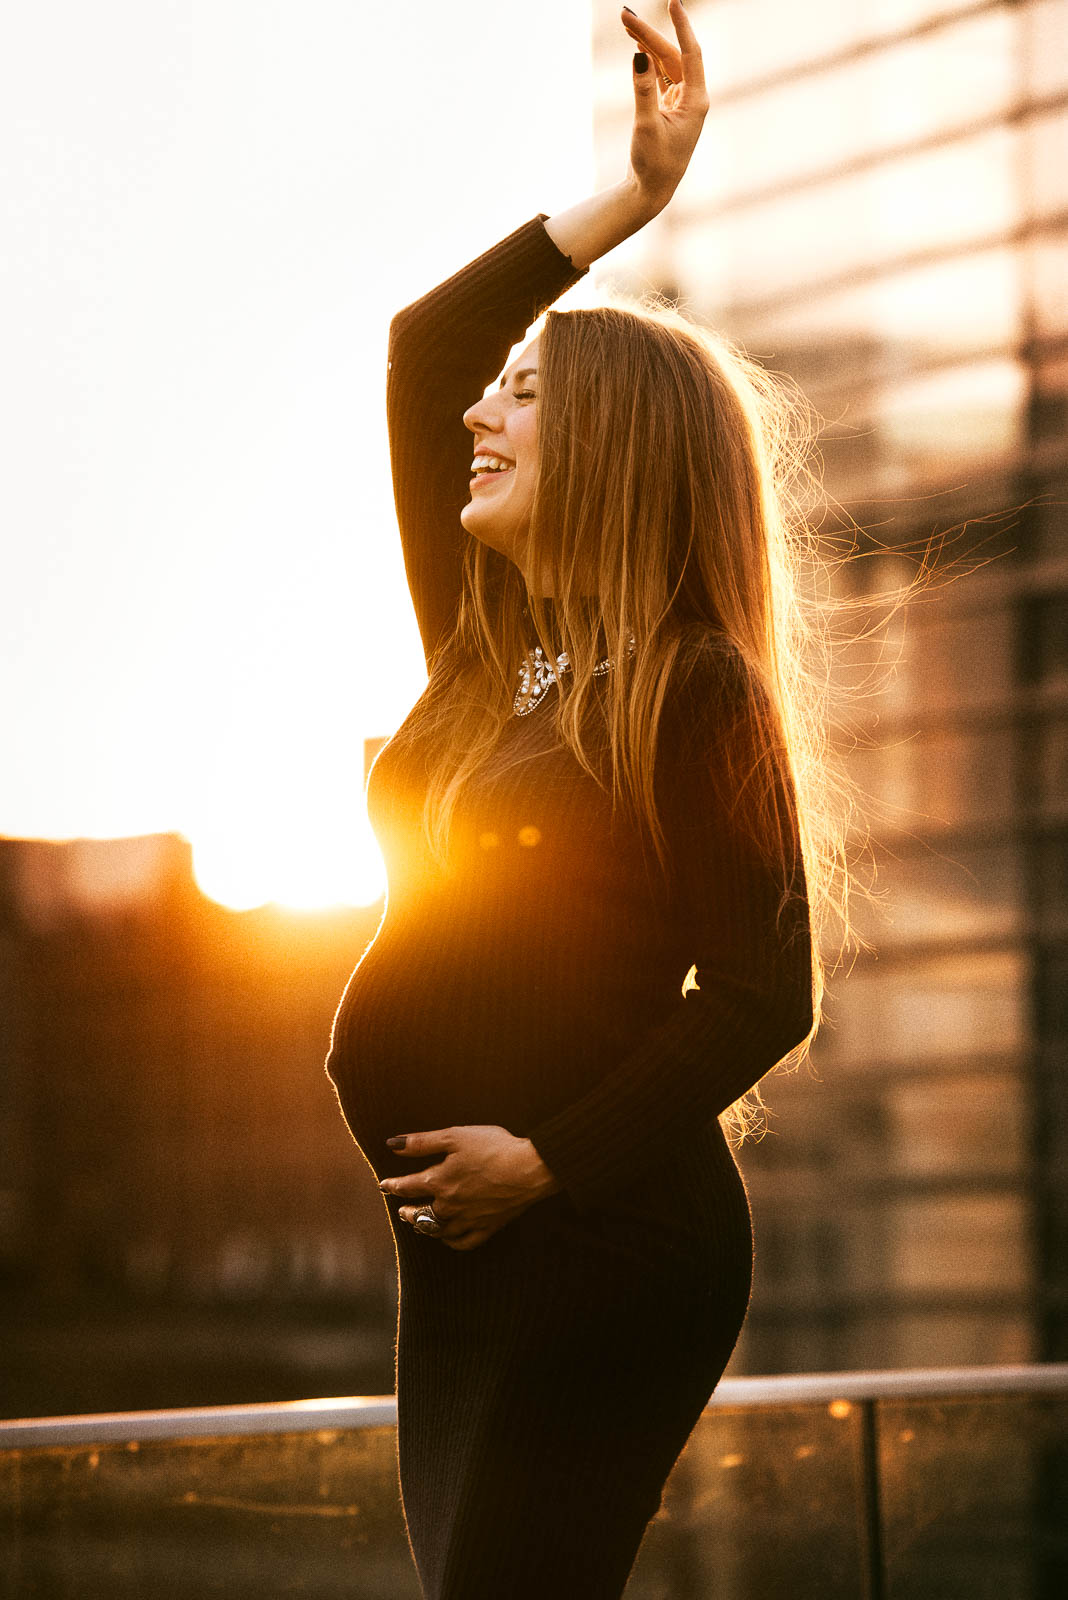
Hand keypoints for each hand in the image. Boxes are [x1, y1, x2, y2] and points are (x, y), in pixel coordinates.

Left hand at [378, 1125, 561, 1251]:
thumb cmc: (494, 1148)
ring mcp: (468, 1219)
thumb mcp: (454, 1136)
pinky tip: (448, 1239)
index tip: (385, 1186)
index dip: (394, 1186)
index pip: (408, 1186)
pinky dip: (452, 1242)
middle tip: (401, 1211)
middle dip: (408, 1211)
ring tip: (419, 1225)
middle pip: (421, 1213)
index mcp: (439, 1181)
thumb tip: (393, 1144)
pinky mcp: (488, 1227)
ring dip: (425, 1227)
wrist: (528, 1169)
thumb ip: (422, 1142)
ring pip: (439, 1230)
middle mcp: (450, 1205)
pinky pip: (464, 1242)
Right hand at [621, 0, 708, 211]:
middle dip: (650, 34)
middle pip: (673, 55)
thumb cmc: (653, 164)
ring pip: (666, 63)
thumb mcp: (646, 126)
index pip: (691, 53)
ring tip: (626, 24)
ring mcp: (681, 102)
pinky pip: (660, 75)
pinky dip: (648, 61)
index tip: (673, 2)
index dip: (681, 26)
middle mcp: (692, 98)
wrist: (652, 190)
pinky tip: (637, 47)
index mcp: (696, 101)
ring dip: (647, 45)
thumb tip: (638, 54)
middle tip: (625, 15)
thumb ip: (643, 89)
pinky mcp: (669, 108)